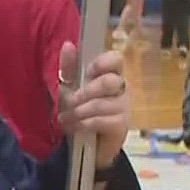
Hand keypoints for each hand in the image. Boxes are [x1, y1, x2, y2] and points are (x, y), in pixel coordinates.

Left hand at [56, 46, 130, 168]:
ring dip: (78, 112)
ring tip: (65, 119)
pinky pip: (102, 120)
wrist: (87, 145)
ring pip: (102, 104)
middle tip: (69, 101)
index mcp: (110, 74)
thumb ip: (69, 67)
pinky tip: (75, 127)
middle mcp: (121, 88)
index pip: (116, 59)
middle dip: (85, 92)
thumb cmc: (80, 112)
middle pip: (110, 81)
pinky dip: (83, 124)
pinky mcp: (122, 126)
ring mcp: (124, 107)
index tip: (88, 72)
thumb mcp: (70, 88)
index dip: (102, 63)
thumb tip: (68, 44)